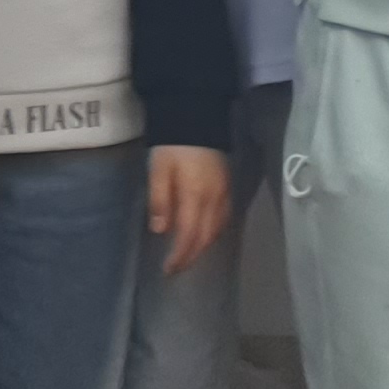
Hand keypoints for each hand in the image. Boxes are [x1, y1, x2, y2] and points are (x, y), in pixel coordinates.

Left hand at [147, 145, 233, 275]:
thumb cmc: (172, 146)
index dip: (179, 255)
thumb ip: (159, 200)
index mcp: (195, 195)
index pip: (188, 235)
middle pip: (205, 237)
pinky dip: (213, 233)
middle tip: (176, 268)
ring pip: (217, 230)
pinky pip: (224, 218)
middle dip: (191, 256)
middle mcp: (214, 199)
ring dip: (203, 246)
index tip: (168, 269)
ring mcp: (224, 193)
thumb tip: (161, 230)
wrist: (197, 119)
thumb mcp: (158, 170)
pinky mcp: (229, 187)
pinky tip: (204, 235)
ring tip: (187, 255)